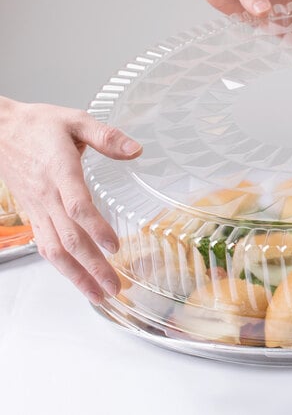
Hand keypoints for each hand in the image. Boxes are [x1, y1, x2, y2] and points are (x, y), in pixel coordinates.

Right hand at [0, 97, 141, 302]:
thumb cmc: (39, 125)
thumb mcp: (76, 120)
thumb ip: (106, 136)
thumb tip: (136, 150)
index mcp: (60, 171)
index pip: (77, 206)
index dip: (96, 228)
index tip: (115, 246)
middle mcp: (47, 195)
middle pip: (68, 237)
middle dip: (92, 266)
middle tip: (114, 287)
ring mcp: (38, 208)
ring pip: (54, 249)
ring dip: (77, 275)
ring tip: (99, 295)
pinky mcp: (34, 213)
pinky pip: (45, 245)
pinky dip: (61, 265)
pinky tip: (77, 278)